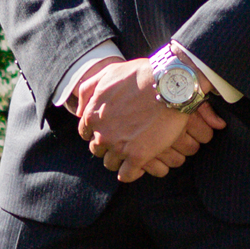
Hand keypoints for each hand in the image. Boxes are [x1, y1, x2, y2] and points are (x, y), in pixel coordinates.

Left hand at [72, 59, 225, 182]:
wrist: (169, 84)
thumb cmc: (140, 75)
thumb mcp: (107, 73)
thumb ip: (88, 90)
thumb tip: (80, 110)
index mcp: (93, 114)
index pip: (85, 132)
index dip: (96, 132)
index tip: (107, 131)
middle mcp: (102, 133)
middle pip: (97, 149)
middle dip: (106, 146)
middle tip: (121, 141)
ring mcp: (119, 146)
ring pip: (110, 163)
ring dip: (118, 160)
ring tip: (130, 155)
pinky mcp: (138, 156)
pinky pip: (127, 175)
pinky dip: (130, 173)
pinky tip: (138, 167)